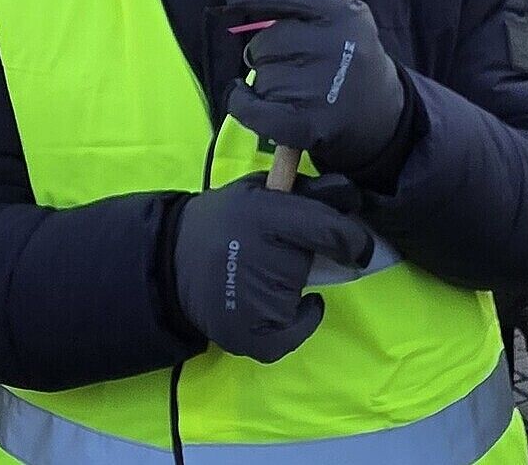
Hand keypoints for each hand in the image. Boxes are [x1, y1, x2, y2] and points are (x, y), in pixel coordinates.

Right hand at [170, 178, 373, 363]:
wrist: (171, 260)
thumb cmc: (223, 219)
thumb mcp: (259, 191)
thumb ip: (304, 191)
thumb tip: (352, 196)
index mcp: (265, 215)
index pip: (331, 231)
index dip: (353, 238)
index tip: (356, 244)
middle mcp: (264, 259)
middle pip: (315, 263)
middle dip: (312, 257)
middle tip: (285, 251)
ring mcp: (259, 303)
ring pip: (301, 293)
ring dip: (295, 285)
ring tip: (268, 274)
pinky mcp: (252, 336)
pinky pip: (295, 332)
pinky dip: (299, 320)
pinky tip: (288, 303)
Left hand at [214, 0, 406, 179]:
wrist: (386, 115)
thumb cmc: (350, 55)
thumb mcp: (339, 14)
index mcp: (338, 9)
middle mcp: (332, 44)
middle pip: (262, 41)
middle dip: (268, 52)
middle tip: (297, 63)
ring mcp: (321, 87)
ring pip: (259, 76)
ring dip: (267, 82)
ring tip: (300, 88)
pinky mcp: (308, 124)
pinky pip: (249, 108)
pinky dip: (242, 104)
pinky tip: (252, 101)